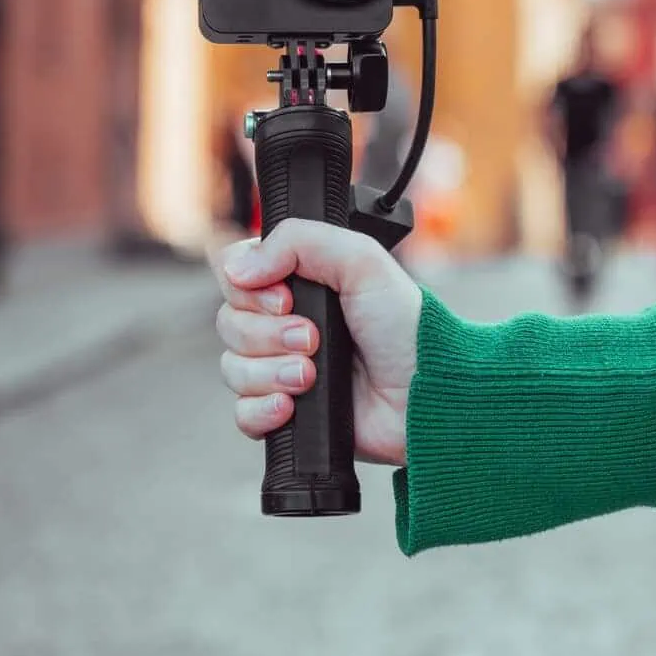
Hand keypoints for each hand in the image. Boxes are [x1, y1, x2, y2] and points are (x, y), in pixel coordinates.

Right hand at [213, 222, 420, 465]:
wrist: (424, 395)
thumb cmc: (404, 328)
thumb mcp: (361, 261)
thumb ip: (299, 241)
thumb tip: (238, 267)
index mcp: (298, 283)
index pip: (235, 275)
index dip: (251, 290)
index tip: (286, 298)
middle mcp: (285, 323)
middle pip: (230, 323)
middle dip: (268, 335)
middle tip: (312, 338)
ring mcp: (282, 369)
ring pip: (233, 369)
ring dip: (271, 372)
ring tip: (311, 375)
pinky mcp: (285, 413)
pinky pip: (243, 414)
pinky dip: (262, 410)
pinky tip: (293, 405)